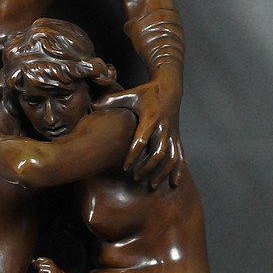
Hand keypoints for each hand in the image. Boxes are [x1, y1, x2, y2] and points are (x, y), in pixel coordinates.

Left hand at [33, 257, 60, 272]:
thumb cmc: (51, 272)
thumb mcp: (46, 266)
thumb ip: (39, 263)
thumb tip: (32, 261)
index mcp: (49, 261)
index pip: (39, 259)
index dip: (36, 263)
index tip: (36, 267)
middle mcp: (51, 265)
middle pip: (39, 265)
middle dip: (38, 270)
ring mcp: (51, 270)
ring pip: (40, 271)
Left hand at [97, 72, 183, 188]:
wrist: (170, 87)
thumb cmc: (146, 93)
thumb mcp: (130, 95)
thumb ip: (112, 100)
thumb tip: (93, 104)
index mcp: (151, 118)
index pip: (142, 140)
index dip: (134, 155)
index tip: (125, 167)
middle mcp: (163, 127)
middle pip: (158, 152)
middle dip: (147, 167)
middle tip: (135, 178)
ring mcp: (172, 133)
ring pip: (171, 157)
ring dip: (162, 172)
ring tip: (152, 185)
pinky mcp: (177, 136)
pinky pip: (180, 155)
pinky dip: (178, 169)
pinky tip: (175, 183)